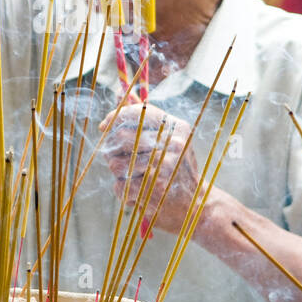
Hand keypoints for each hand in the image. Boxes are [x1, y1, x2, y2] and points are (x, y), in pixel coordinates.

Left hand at [99, 103, 202, 235]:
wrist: (197, 207)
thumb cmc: (178, 170)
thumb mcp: (172, 140)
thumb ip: (145, 120)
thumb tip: (118, 94)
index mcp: (176, 128)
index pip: (135, 112)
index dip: (114, 118)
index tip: (104, 126)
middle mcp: (171, 145)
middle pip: (119, 138)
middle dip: (114, 150)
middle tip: (122, 159)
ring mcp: (162, 168)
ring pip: (115, 165)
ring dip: (119, 174)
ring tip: (135, 178)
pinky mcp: (151, 192)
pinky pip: (118, 187)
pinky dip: (124, 192)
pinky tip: (139, 193)